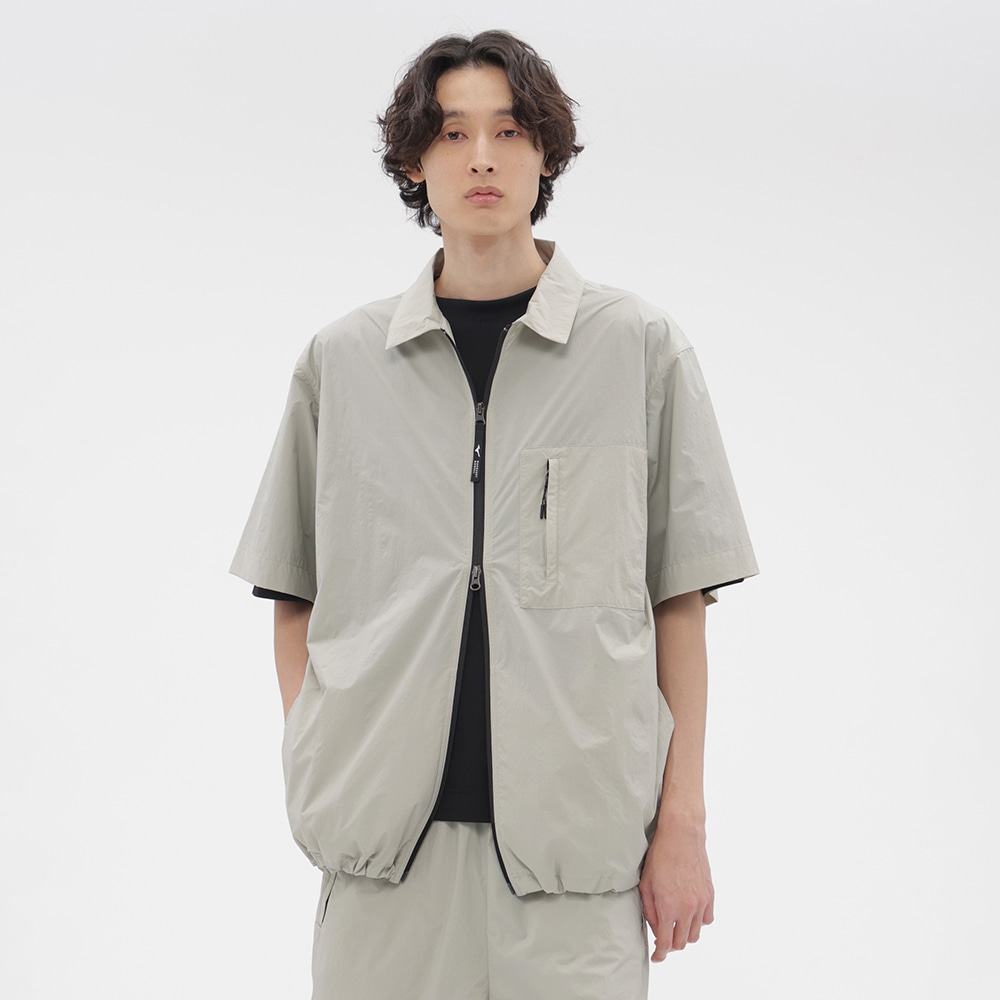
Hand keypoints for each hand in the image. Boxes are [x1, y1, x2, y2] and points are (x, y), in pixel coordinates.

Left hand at [638, 811, 714, 961]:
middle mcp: (687, 909)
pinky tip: (690, 915)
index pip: (666, 943)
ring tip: (676, 927)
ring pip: (695, 934)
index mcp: (668, 907)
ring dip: (685, 935)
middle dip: (671, 945)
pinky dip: (699, 923)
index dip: (660, 954)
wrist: (681, 836)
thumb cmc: (660, 856)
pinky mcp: (710, 894)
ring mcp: (701, 902)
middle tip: (664, 940)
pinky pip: (707, 920)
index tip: (657, 956)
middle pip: (681, 942)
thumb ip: (649, 909)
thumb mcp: (645, 883)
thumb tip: (655, 926)